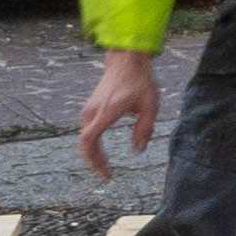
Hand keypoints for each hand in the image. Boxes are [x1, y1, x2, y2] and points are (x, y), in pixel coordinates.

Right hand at [75, 45, 166, 179]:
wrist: (126, 61)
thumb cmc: (140, 81)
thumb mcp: (150, 105)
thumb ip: (145, 129)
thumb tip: (138, 150)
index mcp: (106, 112)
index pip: (90, 140)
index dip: (95, 159)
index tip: (105, 172)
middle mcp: (92, 112)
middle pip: (85, 143)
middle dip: (94, 161)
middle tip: (106, 174)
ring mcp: (88, 109)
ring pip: (85, 137)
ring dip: (92, 153)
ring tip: (104, 166)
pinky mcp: (90, 107)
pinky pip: (87, 130)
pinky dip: (92, 143)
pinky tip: (100, 151)